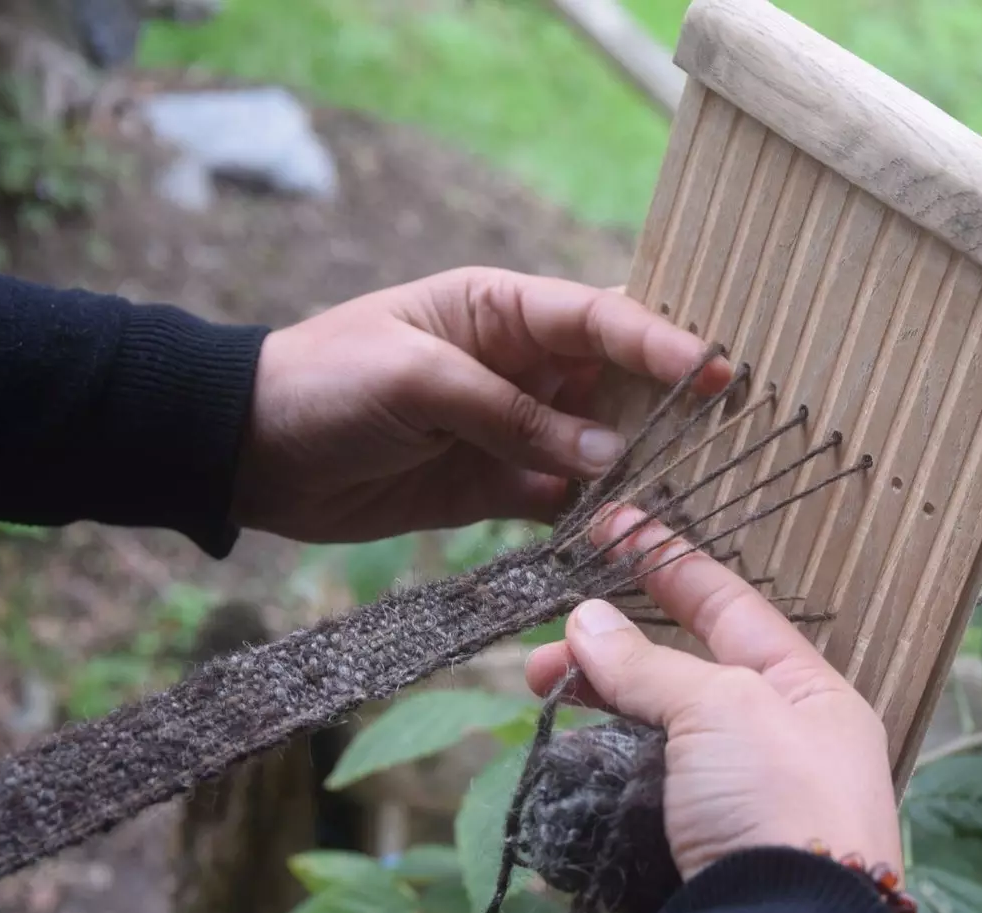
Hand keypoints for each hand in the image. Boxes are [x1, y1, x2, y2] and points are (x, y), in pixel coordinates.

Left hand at [231, 268, 728, 541]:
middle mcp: (518, 365)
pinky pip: (562, 498)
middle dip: (668, 404)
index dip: (659, 342)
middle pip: (614, 381)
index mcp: (498, 310)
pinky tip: (628, 534)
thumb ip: (511, 414)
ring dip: (637, 469)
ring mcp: (511, 429)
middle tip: (730, 433)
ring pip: (597, 445)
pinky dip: (593, 517)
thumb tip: (607, 453)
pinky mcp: (496, 487)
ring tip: (689, 494)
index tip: (717, 370)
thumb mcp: (417, 380)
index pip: (597, 318)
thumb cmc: (326, 383)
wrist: (251, 453)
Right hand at [524, 505, 903, 882]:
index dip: (667, 565)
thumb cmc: (780, 804)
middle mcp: (778, 744)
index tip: (612, 526)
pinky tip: (567, 766)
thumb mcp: (721, 708)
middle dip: (609, 653)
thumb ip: (650, 665)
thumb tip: (586, 622)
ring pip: (654, 737)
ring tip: (544, 698)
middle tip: (542, 654)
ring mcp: (737, 803)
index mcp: (809, 693)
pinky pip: (641, 797)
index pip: (730, 607)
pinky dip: (601, 775)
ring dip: (599, 713)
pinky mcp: (698, 852)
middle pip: (681, 676)